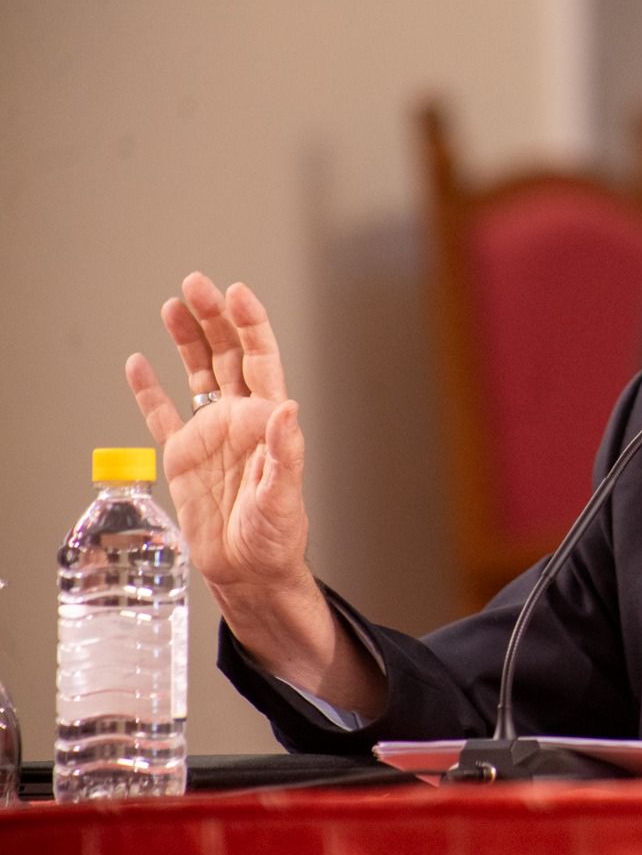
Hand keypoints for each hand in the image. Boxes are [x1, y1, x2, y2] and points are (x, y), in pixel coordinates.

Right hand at [126, 272, 309, 590]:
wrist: (247, 569)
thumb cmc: (275, 536)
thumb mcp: (284, 496)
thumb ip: (285, 452)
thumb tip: (288, 410)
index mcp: (267, 421)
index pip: (261, 360)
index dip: (251, 326)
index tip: (237, 294)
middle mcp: (239, 419)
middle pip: (227, 356)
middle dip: (214, 319)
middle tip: (196, 285)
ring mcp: (210, 434)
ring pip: (197, 374)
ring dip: (186, 340)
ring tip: (173, 306)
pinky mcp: (181, 455)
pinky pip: (161, 414)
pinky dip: (149, 390)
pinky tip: (139, 363)